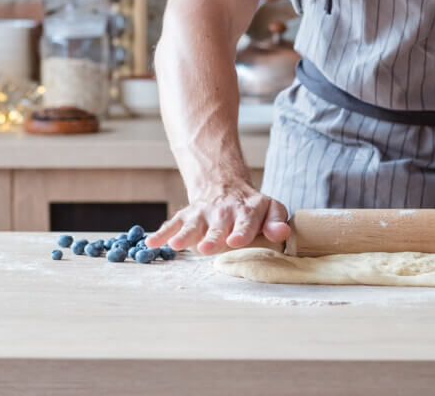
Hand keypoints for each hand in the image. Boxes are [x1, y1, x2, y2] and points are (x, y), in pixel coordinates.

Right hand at [145, 178, 290, 254]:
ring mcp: (202, 214)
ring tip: (175, 245)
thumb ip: (276, 222)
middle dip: (212, 238)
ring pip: (192, 225)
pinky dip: (162, 233)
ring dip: (184, 235)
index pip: (246, 222)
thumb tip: (282, 234)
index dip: (241, 232)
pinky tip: (152, 243)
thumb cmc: (252, 208)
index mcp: (247, 211)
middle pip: (217, 227)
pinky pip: (172, 224)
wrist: (225, 187)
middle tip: (206, 248)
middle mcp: (223, 212)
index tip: (236, 241)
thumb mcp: (271, 209)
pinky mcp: (186, 216)